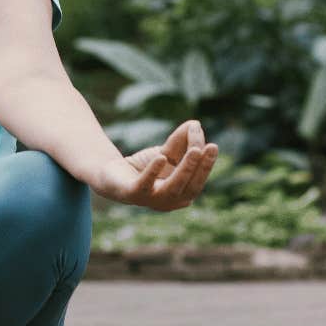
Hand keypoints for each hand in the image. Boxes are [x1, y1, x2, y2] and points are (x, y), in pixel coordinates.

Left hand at [93, 119, 219, 212]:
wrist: (112, 174)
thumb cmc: (145, 166)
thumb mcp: (167, 152)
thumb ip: (182, 140)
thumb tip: (196, 124)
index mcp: (181, 194)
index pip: (198, 182)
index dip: (206, 165)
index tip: (213, 146)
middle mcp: (169, 202)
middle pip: (190, 188)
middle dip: (201, 168)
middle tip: (207, 148)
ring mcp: (151, 201)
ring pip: (172, 188)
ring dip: (185, 169)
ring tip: (194, 150)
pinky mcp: (132, 194)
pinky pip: (144, 185)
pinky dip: (153, 172)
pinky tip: (161, 158)